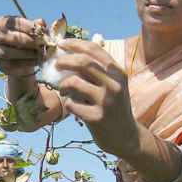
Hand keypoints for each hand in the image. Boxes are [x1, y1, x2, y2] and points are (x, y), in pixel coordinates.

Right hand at [0, 16, 46, 76]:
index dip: (27, 26)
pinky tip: (35, 62)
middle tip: (40, 44)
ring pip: (7, 53)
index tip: (41, 30)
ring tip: (39, 54)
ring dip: (25, 54)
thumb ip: (35, 26)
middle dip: (25, 41)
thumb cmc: (25, 38)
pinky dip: (25, 64)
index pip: (12, 23)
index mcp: (1, 23)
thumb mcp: (30, 30)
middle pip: (6, 38)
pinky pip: (10, 65)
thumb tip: (41, 23)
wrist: (20, 57)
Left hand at [56, 39, 136, 153]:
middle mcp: (114, 85)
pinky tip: (72, 106)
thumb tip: (70, 53)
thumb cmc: (114, 107)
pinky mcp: (96, 118)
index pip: (95, 50)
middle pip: (83, 62)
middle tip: (55, 64)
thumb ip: (98, 71)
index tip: (61, 43)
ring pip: (74, 82)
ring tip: (63, 90)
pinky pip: (71, 104)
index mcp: (118, 73)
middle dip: (64, 60)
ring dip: (63, 85)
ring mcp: (106, 102)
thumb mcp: (113, 85)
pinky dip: (67, 103)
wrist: (126, 137)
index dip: (75, 44)